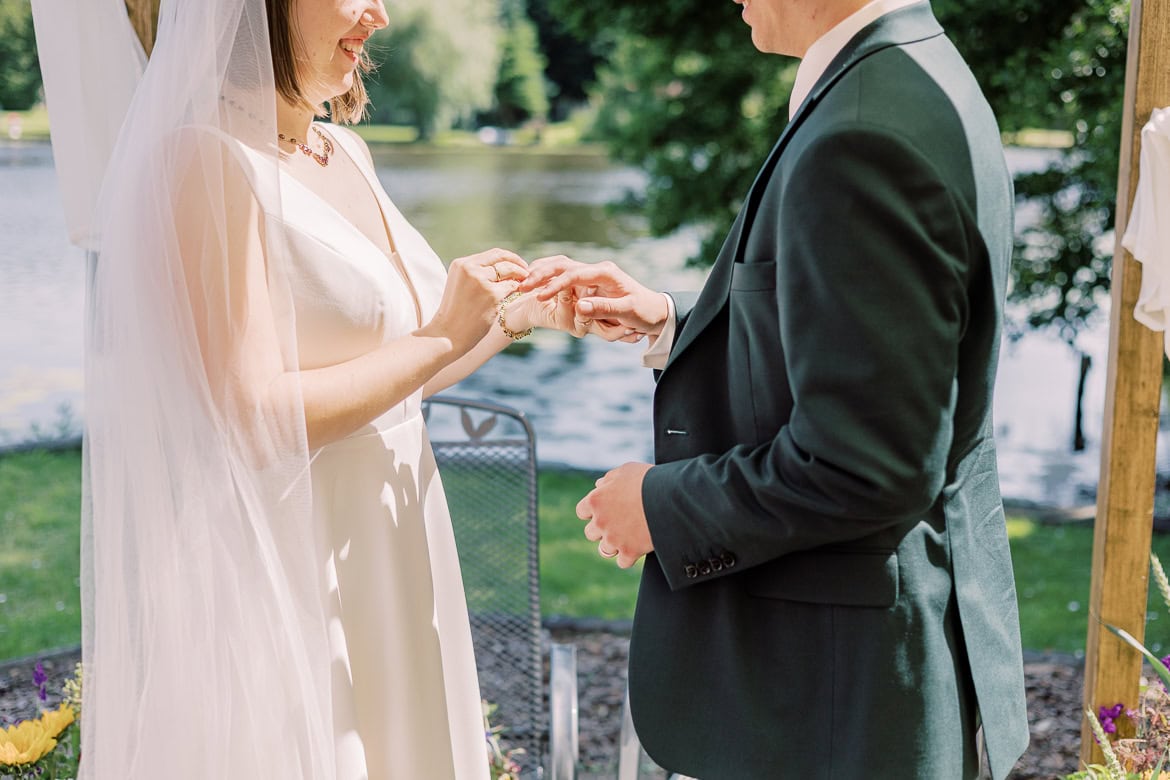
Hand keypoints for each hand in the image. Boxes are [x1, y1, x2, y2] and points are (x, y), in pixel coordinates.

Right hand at [425, 248, 527, 352]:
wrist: (449, 334)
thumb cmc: (456, 312)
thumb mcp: (460, 284)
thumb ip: (477, 272)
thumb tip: (504, 265)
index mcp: (462, 264)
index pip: (493, 254)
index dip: (510, 257)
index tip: (519, 264)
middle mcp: (471, 269)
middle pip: (503, 259)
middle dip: (519, 264)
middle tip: (527, 272)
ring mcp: (481, 281)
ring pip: (509, 271)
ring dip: (520, 277)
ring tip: (524, 284)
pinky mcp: (492, 295)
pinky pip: (512, 287)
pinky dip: (517, 289)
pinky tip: (518, 294)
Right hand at [519, 256, 669, 341]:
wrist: (655, 311)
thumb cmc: (643, 311)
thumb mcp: (627, 312)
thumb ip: (603, 309)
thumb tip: (580, 306)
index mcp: (606, 272)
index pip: (574, 275)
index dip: (555, 285)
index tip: (539, 296)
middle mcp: (596, 269)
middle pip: (563, 267)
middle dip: (541, 276)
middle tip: (521, 288)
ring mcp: (591, 275)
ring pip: (560, 269)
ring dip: (541, 277)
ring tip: (522, 287)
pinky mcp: (588, 283)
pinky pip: (562, 277)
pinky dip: (547, 280)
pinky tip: (532, 286)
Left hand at [577, 462, 653, 568]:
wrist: (670, 497)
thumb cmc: (649, 479)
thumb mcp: (627, 470)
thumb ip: (610, 479)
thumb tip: (599, 485)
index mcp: (596, 500)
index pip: (582, 511)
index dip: (594, 511)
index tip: (606, 510)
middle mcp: (600, 521)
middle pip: (591, 533)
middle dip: (602, 529)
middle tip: (619, 523)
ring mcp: (614, 539)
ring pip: (604, 550)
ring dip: (614, 545)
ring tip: (629, 537)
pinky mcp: (629, 552)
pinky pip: (622, 562)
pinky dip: (630, 557)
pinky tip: (639, 547)